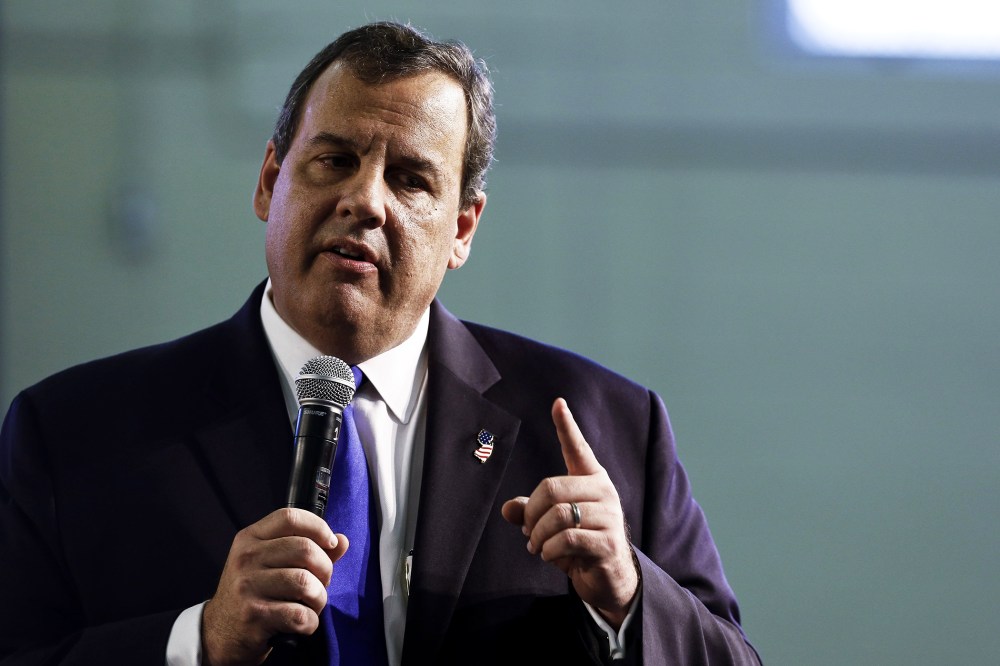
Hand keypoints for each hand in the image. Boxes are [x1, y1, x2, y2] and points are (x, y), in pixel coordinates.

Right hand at [202, 508, 347, 665]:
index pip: (290, 517)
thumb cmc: (253, 593)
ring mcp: (247, 586)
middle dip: (325, 569)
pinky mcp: (254, 615)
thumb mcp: (272, 563)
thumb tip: (342, 540)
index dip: (318, 527)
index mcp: (251, 538)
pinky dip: (310, 621)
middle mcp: (246, 558)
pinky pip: (300, 614)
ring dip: (319, 598)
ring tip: (311, 604)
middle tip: (321, 582)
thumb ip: (308, 548)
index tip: (330, 542)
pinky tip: (302, 622)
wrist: (221, 631)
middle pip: (305, 549)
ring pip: (306, 583)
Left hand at [501, 398, 638, 628]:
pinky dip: (549, 550)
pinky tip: (549, 556)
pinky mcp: (608, 542)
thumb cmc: (578, 544)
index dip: (567, 426)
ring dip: (537, 536)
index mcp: (591, 479)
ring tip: (536, 546)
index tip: (558, 403)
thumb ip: (529, 512)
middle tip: (527, 532)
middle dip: (531, 513)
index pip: (578, 448)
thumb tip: (508, 509)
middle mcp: (603, 491)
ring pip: (558, 515)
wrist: (608, 578)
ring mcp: (609, 516)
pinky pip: (567, 539)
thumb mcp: (550, 525)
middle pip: (551, 488)